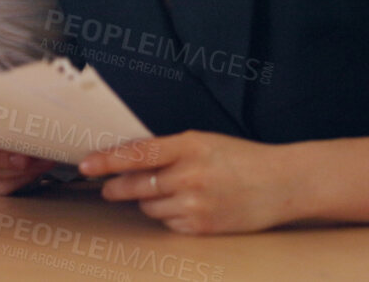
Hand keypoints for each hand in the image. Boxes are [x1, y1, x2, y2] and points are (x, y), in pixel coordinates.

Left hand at [81, 131, 299, 233]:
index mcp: (189, 146)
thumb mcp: (203, 142)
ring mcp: (196, 204)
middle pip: (136, 185)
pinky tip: (186, 206)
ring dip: (147, 201)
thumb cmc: (240, 158)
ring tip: (168, 192)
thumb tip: (127, 159)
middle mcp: (190, 176)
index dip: (107, 160)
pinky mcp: (202, 227)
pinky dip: (168, 216)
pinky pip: (167, 224)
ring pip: (148, 207)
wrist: (282, 183)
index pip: (137, 154)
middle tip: (107, 187)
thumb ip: (168, 150)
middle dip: (116, 187)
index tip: (86, 164)